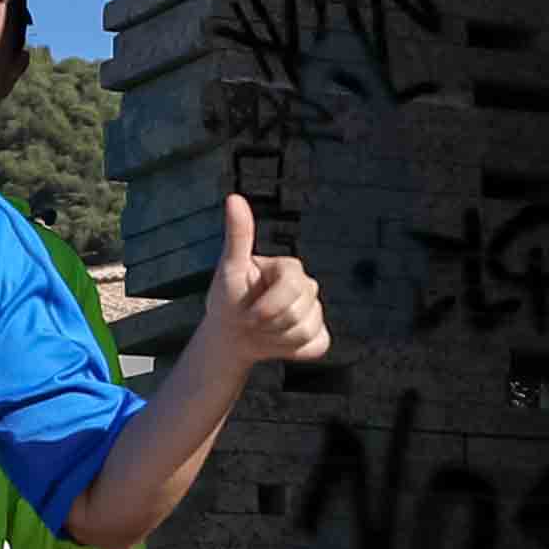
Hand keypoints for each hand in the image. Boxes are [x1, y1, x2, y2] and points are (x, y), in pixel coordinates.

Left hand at [199, 193, 330, 367]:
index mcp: (290, 268)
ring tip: (261, 331)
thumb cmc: (228, 298)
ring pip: (306, 331)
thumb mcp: (228, 268)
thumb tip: (234, 198)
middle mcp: (307, 287)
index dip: (266, 305)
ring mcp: (316, 312)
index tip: (246, 310)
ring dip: (276, 339)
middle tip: (251, 321)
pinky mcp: (320, 336)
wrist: (230, 334)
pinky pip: (316, 346)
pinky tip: (276, 343)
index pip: (292, 286)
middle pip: (299, 311)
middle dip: (268, 323)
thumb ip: (237, 235)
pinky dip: (293, 351)